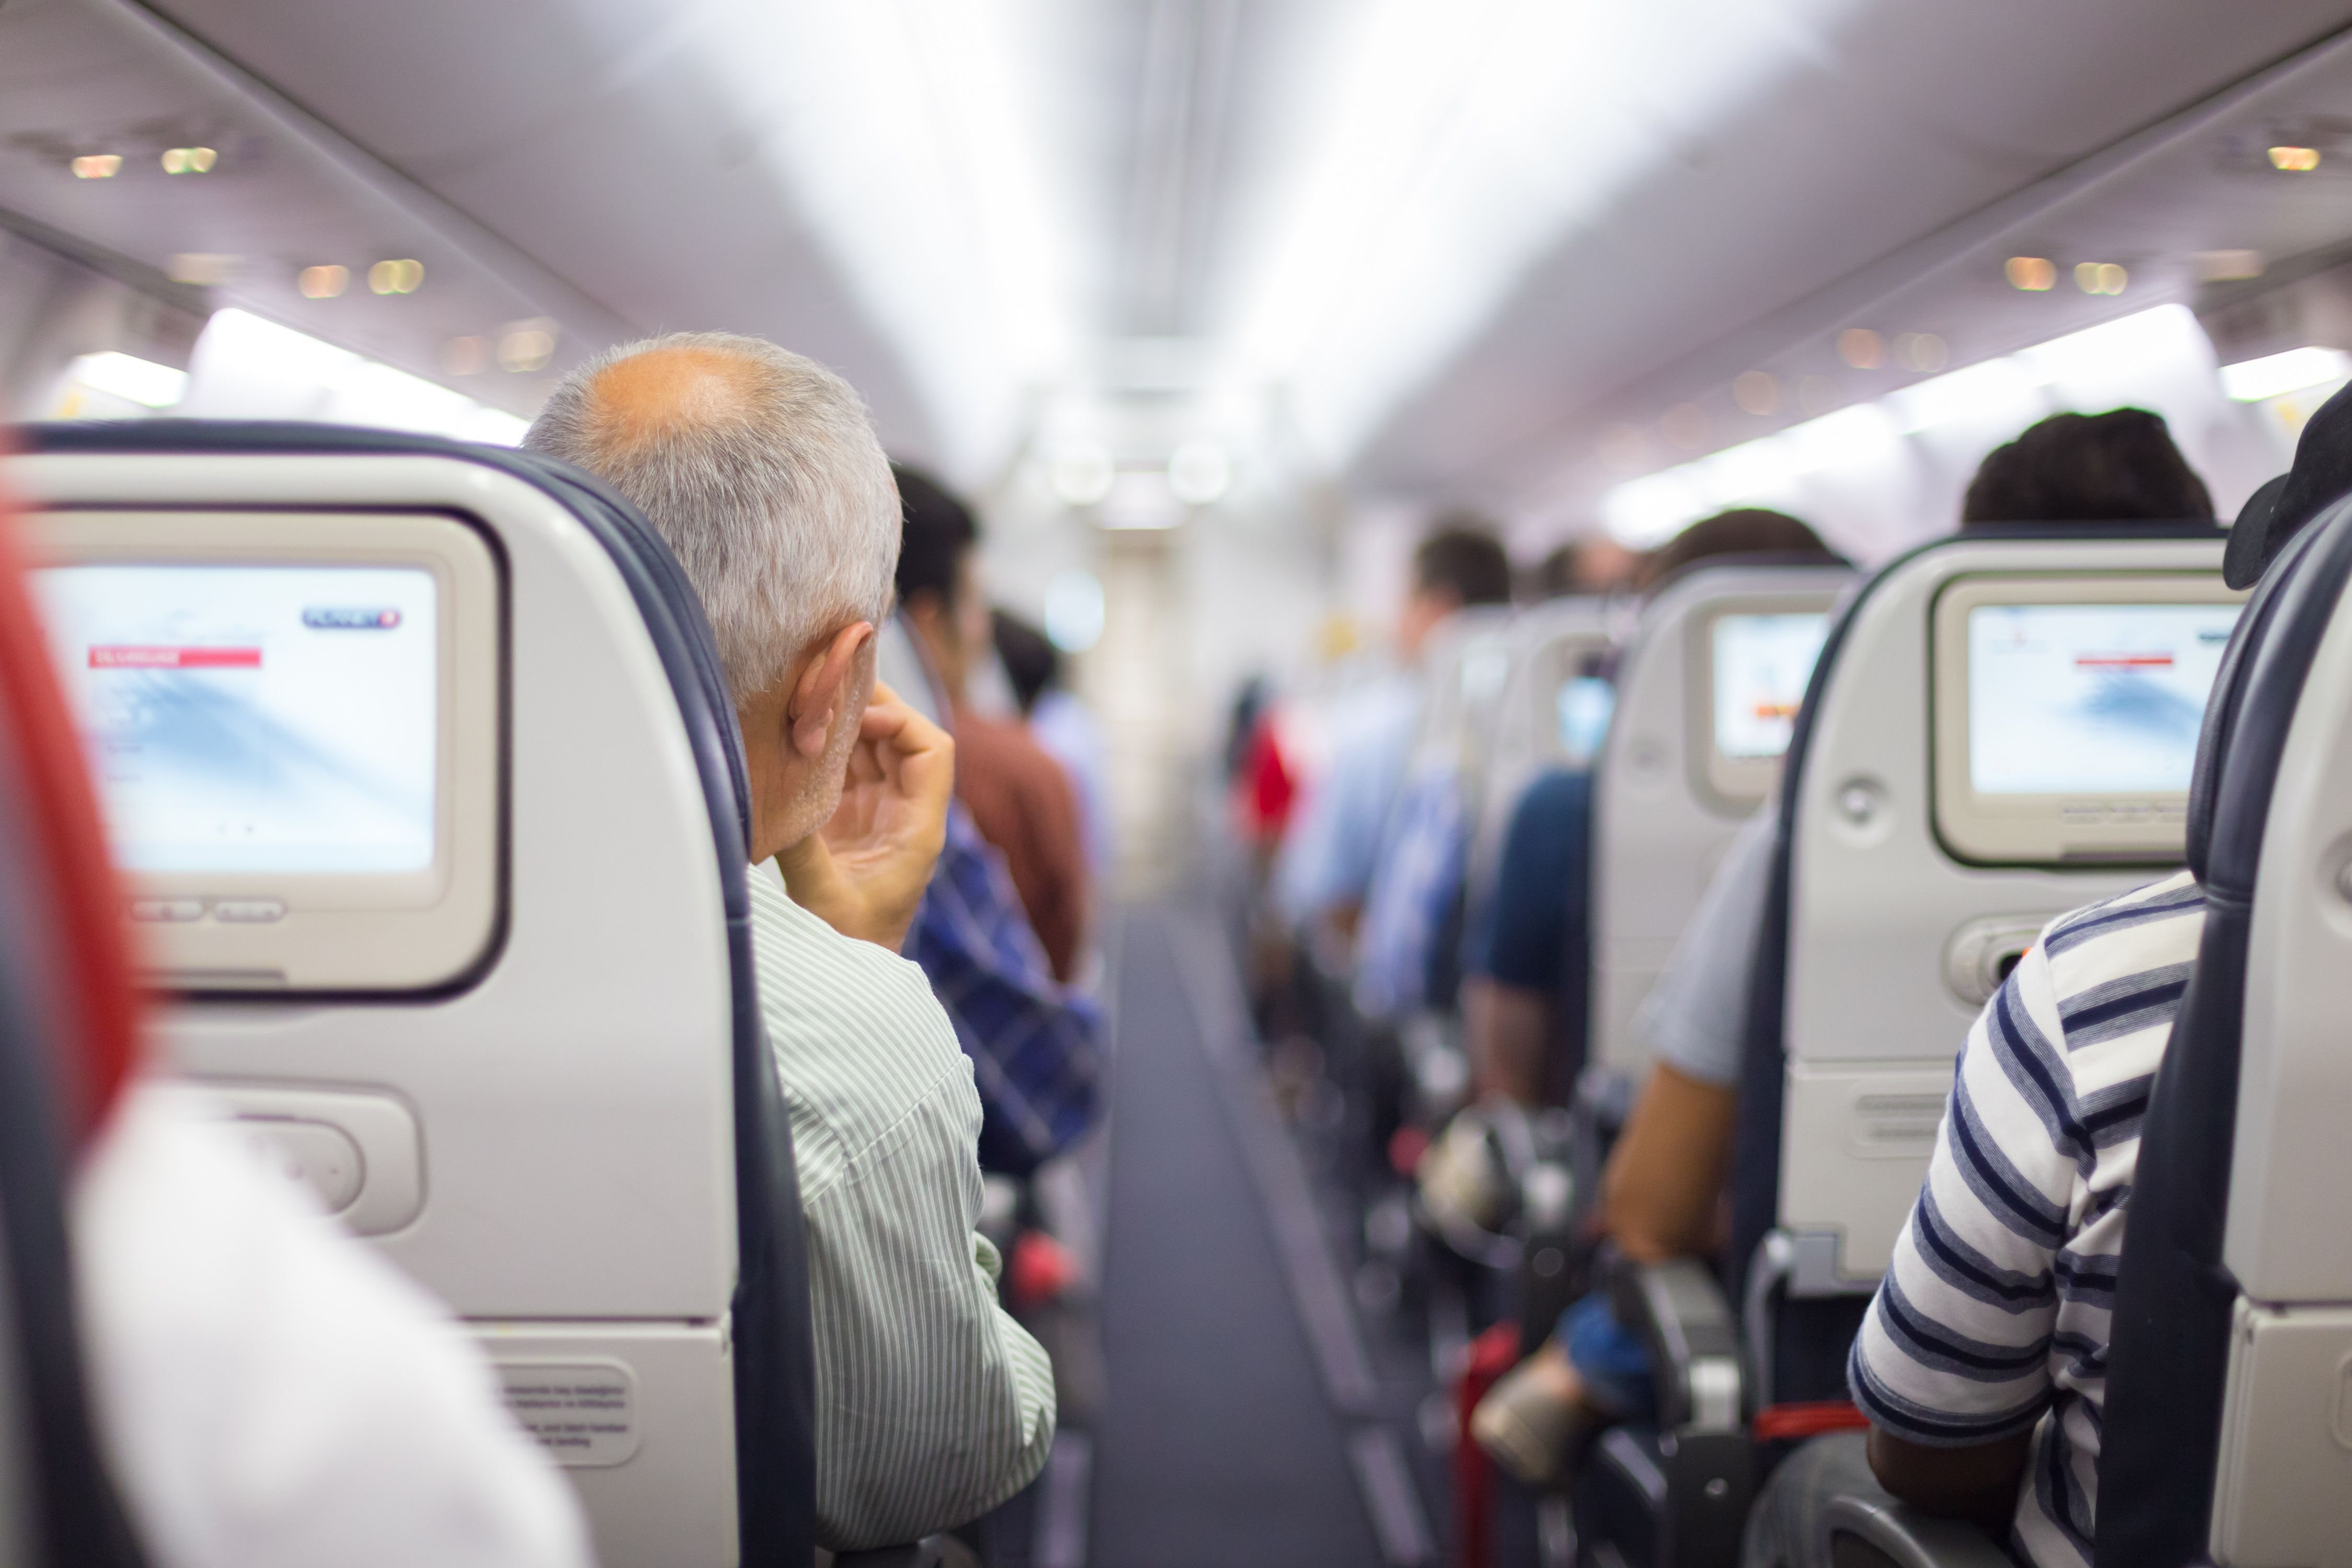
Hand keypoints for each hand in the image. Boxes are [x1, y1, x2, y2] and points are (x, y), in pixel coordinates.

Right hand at [773, 683, 952, 951]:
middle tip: (824, 687)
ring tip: (806, 702)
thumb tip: (771, 796)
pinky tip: (796, 733)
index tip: (859, 717)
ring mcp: (877, 814)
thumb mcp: (823, 899)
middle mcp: (904, 813)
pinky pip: (844, 768)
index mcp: (918, 829)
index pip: (933, 752)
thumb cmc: (847, 948)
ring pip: (871, 749)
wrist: (845, 979)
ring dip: (844, 724)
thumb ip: (802, 849)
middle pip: (901, 739)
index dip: (902, 722)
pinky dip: (825, 748)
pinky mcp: (848, 820)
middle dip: (869, 708)